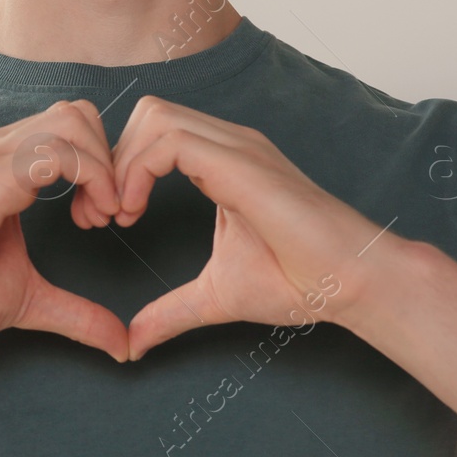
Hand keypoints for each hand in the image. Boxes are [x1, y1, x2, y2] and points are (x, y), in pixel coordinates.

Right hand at [0, 99, 130, 360]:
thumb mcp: (28, 299)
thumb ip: (77, 313)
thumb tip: (123, 346)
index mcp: (3, 164)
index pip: (69, 127)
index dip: (100, 167)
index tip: (102, 218)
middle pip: (78, 113)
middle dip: (109, 158)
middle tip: (108, 214)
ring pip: (73, 120)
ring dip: (104, 166)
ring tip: (100, 216)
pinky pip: (59, 149)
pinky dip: (93, 177)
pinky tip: (88, 219)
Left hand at [108, 96, 388, 359]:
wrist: (355, 284)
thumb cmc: (300, 282)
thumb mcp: (215, 296)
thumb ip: (170, 312)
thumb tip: (132, 343)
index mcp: (221, 161)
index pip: (152, 132)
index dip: (117, 167)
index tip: (104, 218)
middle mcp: (227, 143)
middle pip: (147, 113)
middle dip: (111, 158)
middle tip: (102, 216)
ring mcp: (237, 146)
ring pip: (154, 115)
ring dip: (121, 162)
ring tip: (119, 214)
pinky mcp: (241, 162)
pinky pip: (170, 140)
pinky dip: (138, 170)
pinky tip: (135, 210)